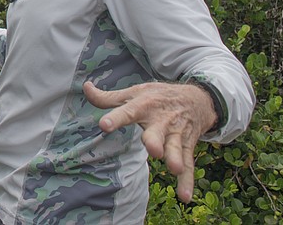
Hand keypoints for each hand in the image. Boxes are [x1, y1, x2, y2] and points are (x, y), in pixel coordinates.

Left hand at [83, 81, 216, 202]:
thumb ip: (108, 97)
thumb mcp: (133, 92)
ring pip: (175, 147)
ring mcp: (175, 134)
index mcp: (144, 106)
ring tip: (175, 168)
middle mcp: (160, 121)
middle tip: (153, 150)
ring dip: (175, 158)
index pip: (127, 111)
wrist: (196, 99)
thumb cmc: (157, 96)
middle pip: (156, 132)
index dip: (116, 118)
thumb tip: (86, 87)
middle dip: (155, 141)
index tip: (104, 125)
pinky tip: (184, 196)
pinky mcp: (186, 146)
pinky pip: (188, 163)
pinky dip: (187, 180)